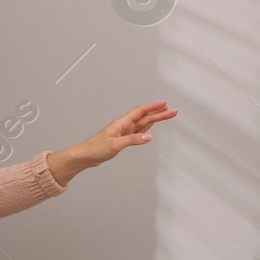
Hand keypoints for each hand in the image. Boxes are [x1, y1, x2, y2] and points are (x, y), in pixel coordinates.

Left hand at [52, 101, 178, 183]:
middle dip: (159, 113)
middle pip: (145, 116)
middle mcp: (124, 125)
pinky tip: (152, 125)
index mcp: (122, 123)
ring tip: (166, 114)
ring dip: (155, 118)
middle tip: (172, 111)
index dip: (153, 107)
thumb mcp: (116, 145)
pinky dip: (147, 127)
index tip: (164, 104)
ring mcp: (125, 131)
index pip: (141, 111)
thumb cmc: (96, 148)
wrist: (86, 155)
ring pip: (143, 122)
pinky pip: (139, 130)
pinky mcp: (124, 138)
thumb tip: (148, 136)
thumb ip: (133, 140)